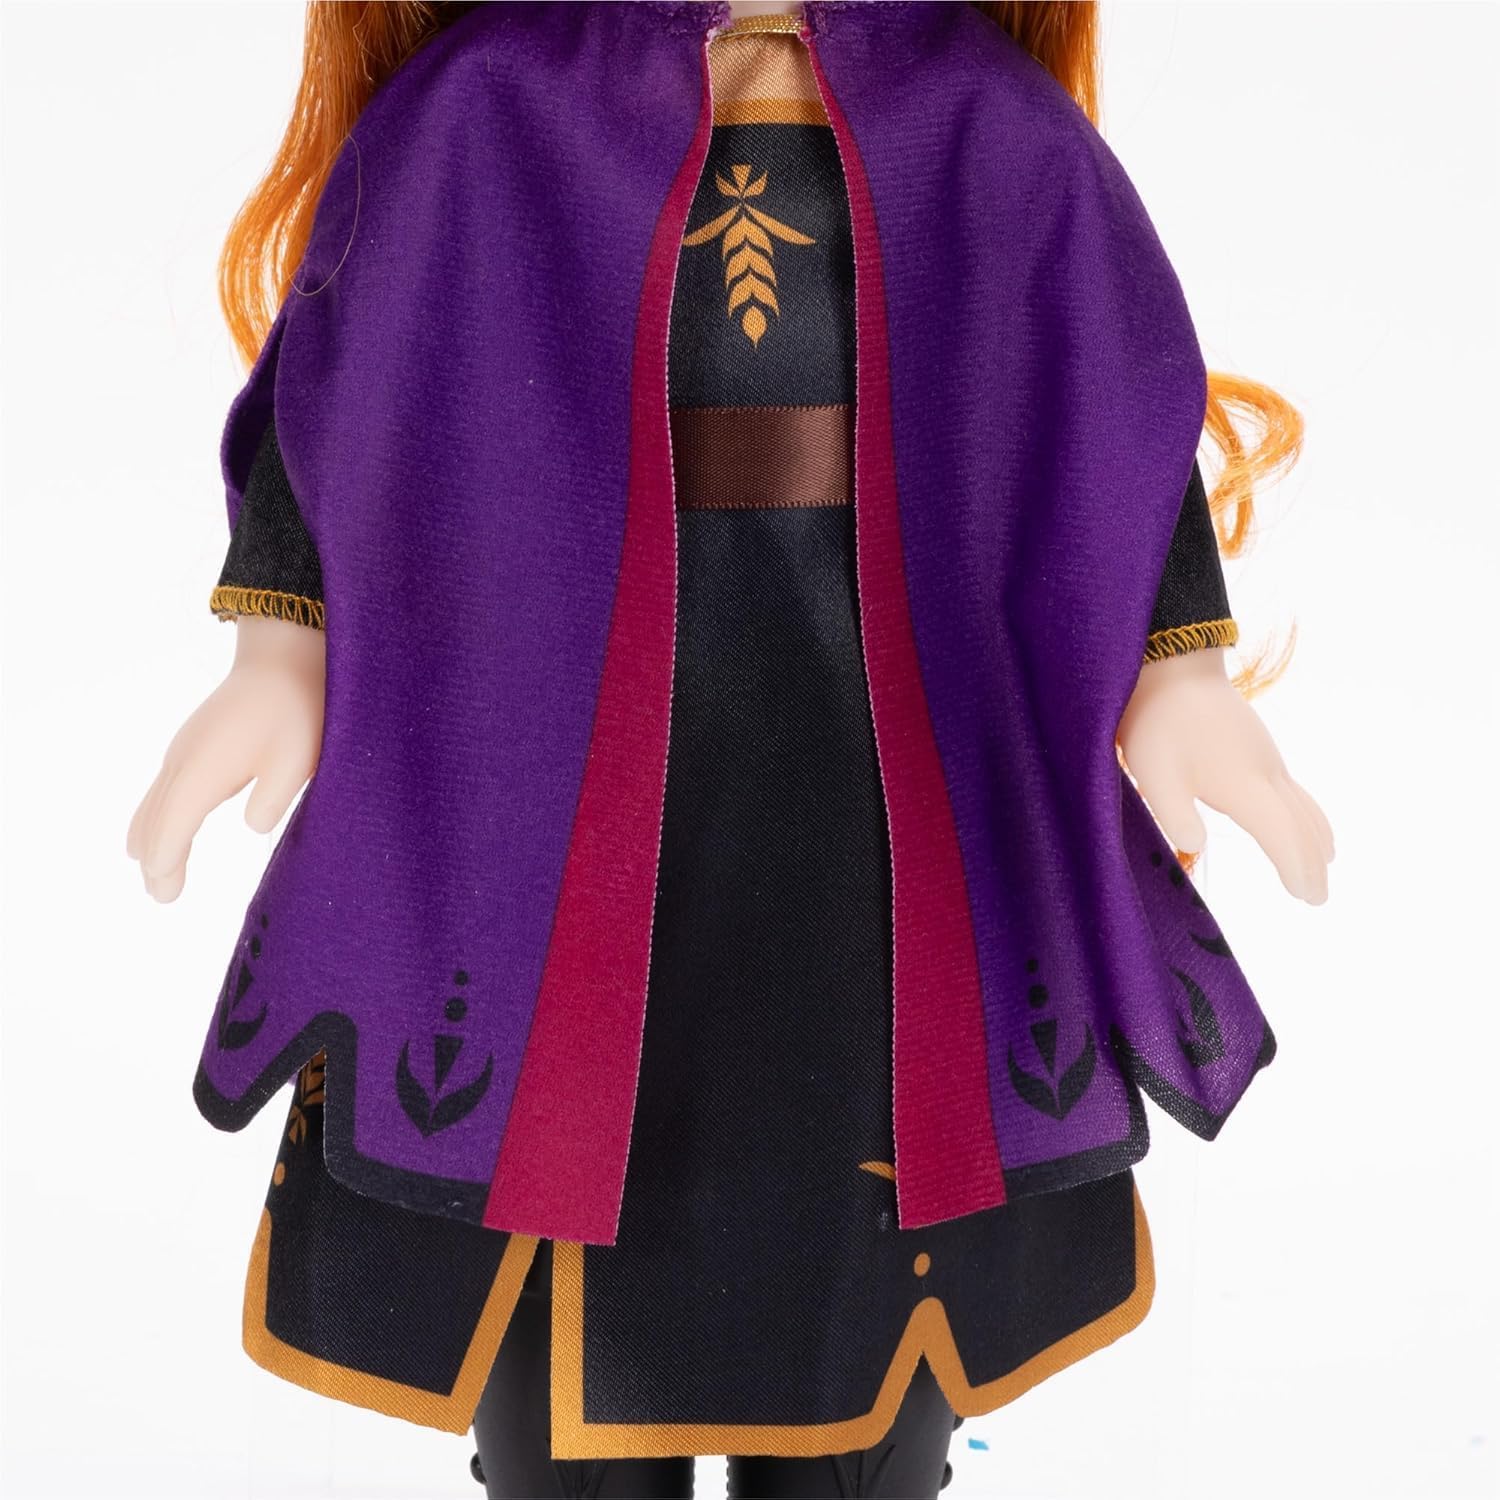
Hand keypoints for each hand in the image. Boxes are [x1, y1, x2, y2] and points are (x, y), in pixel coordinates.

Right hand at [126, 615, 325, 902]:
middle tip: (161, 896)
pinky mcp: (193, 742)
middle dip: (155, 860)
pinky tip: (161, 824)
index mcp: (202, 772)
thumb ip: (273, 800)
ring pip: (154, 803)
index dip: (165, 865)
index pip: (171, 830)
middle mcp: (181, 761)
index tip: (165, 896)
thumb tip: (252, 826)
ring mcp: (184, 749)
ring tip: (152, 870)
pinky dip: (158, 814)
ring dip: (152, 837)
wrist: (285, 655)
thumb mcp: (297, 761)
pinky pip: (163, 788)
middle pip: (155, 821)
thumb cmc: (298, 710)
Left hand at [1118, 647, 1333, 903]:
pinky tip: (1300, 818)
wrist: (1173, 664)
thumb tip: (1195, 846)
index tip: (1307, 898)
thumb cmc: (1156, 722)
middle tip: (1319, 898)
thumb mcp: (1153, 774)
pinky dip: (1307, 813)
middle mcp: (1266, 772)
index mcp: (1244, 785)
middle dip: (1312, 863)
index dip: (1295, 868)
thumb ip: (1174, 813)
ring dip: (1315, 837)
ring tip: (1325, 863)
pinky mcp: (1258, 745)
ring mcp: (1266, 756)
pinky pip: (1295, 789)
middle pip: (1302, 825)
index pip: (1282, 836)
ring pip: (1303, 804)